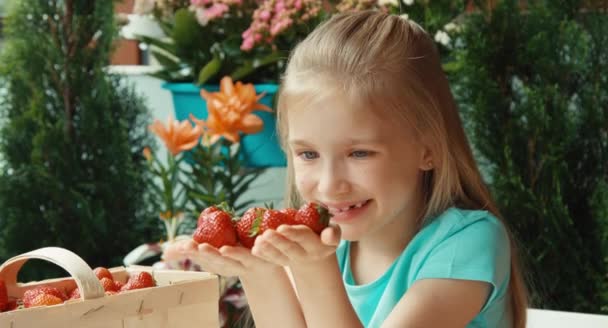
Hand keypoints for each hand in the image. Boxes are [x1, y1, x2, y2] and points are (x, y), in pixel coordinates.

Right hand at [162, 238, 278, 277]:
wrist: (263, 266)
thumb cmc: (232, 255)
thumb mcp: (210, 250)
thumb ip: (189, 250)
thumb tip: (165, 253)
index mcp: (212, 261)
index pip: (197, 255)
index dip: (188, 252)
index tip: (182, 246)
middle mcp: (224, 265)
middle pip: (212, 260)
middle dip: (204, 254)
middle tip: (195, 247)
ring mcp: (240, 263)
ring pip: (230, 260)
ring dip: (222, 255)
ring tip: (215, 249)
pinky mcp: (256, 259)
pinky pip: (249, 255)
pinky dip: (243, 252)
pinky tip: (238, 247)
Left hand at [251, 224, 340, 266]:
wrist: (316, 254)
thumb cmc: (324, 235)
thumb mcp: (333, 234)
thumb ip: (332, 234)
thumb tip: (328, 235)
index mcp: (317, 244)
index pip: (304, 237)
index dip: (293, 234)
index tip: (281, 228)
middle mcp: (304, 254)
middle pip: (289, 248)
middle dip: (277, 241)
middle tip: (266, 234)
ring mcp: (292, 260)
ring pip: (279, 257)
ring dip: (267, 250)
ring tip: (258, 242)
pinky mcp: (282, 262)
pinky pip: (272, 260)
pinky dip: (263, 255)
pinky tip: (254, 250)